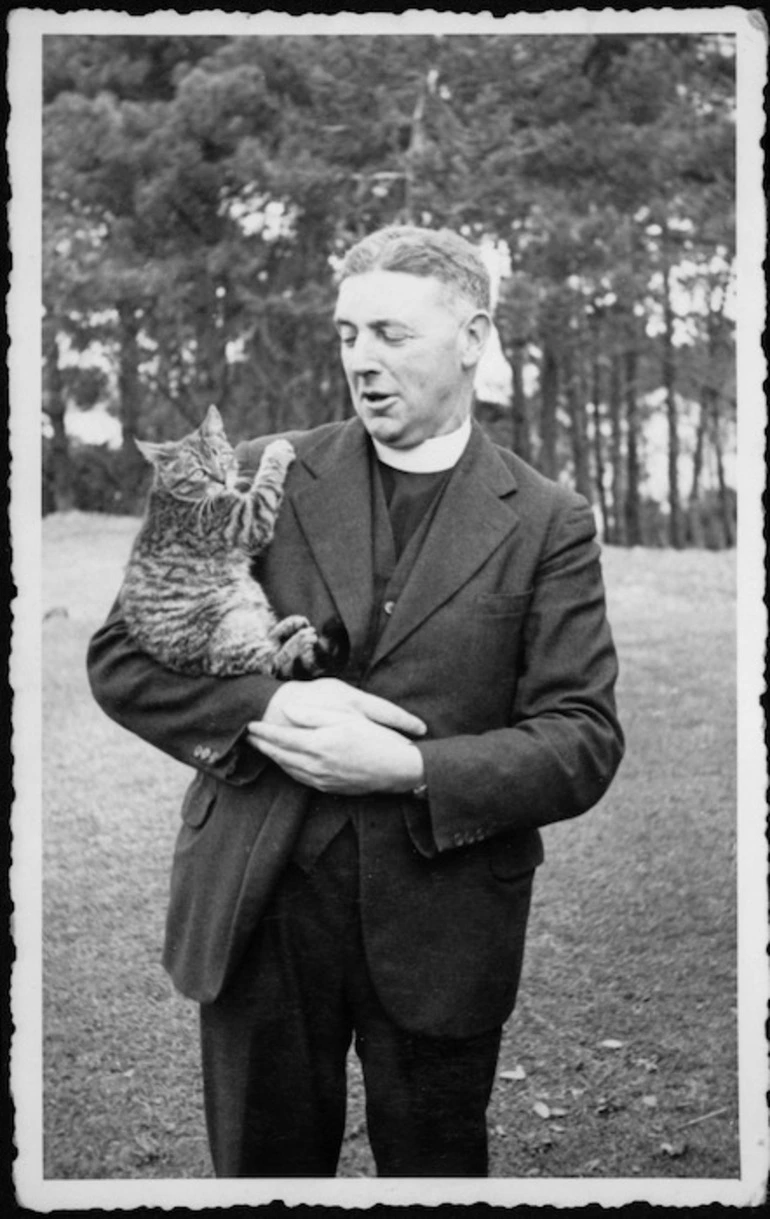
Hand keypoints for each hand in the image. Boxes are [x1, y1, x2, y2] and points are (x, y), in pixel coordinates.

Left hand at [246, 678, 426, 794]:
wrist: (397, 770)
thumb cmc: (375, 739)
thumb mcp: (347, 719)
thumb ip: (314, 716)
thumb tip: (287, 711)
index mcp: (318, 745)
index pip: (281, 738)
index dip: (263, 731)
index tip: (250, 724)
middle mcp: (315, 765)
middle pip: (279, 755)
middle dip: (261, 745)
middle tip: (247, 736)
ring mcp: (321, 779)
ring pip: (287, 769)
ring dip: (271, 758)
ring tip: (261, 747)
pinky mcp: (328, 787)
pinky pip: (299, 778)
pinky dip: (287, 769)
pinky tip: (285, 763)